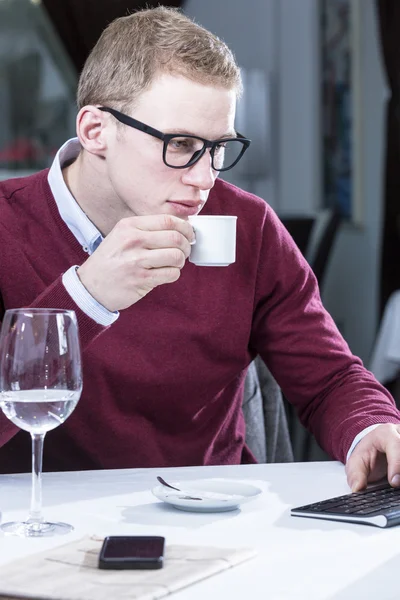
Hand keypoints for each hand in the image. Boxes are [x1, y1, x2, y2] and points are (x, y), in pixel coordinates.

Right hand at [77, 214, 194, 311]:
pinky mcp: (142, 279)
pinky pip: (171, 273)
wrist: (91, 286)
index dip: (185, 227)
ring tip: (175, 263)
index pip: (168, 220)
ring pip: (176, 256)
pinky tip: (166, 273)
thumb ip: (146, 230)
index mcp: (129, 226)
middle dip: (186, 245)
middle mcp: (133, 241)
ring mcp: (137, 260)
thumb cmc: (110, 261)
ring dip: (181, 261)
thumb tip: (180, 228)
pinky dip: (174, 274)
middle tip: (185, 251)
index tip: (189, 234)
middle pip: (176, 238)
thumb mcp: (121, 236)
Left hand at [345, 424, 399, 491]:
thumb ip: (356, 475)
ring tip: (398, 483)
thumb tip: (358, 488)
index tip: (394, 482)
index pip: (396, 445)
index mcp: (385, 433)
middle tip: (397, 485)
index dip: (397, 464)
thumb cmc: (367, 453)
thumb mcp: (356, 462)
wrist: (375, 446)